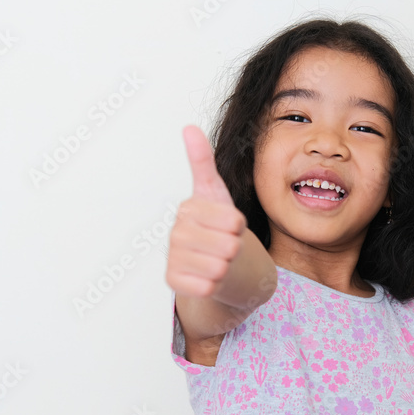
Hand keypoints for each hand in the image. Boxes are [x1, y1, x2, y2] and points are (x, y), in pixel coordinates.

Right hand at [166, 126, 246, 298]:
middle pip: (228, 245)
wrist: (218, 263)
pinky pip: (206, 287)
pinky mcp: (174, 282)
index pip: (233, 221)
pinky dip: (215, 285)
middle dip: (235, 248)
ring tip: (219, 261)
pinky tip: (209, 277)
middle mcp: (176, 233)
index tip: (230, 225)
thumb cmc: (220, 228)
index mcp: (188, 209)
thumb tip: (188, 127)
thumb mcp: (217, 194)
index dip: (240, 227)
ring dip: (227, 268)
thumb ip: (203, 162)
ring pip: (220, 267)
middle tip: (226, 246)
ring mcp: (173, 258)